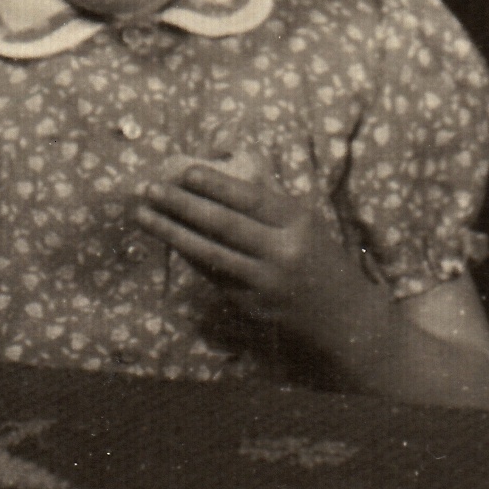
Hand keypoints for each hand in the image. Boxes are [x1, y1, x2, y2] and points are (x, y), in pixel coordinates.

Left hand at [135, 157, 383, 362]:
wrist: (345, 318)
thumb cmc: (319, 259)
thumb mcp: (304, 223)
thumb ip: (266, 205)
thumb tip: (216, 176)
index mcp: (298, 222)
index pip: (250, 199)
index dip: (215, 185)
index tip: (185, 171)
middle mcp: (282, 252)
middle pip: (223, 225)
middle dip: (181, 205)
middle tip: (149, 189)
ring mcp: (265, 282)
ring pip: (210, 253)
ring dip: (172, 233)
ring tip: (143, 215)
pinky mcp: (252, 306)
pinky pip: (213, 275)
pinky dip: (188, 256)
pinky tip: (168, 240)